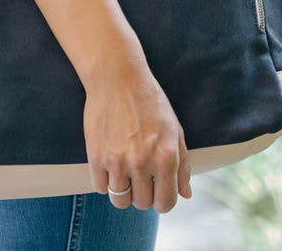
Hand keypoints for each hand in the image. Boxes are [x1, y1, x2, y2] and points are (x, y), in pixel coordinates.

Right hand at [82, 58, 192, 211]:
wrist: (118, 78)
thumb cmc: (150, 102)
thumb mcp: (175, 131)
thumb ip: (182, 165)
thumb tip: (185, 194)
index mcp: (166, 158)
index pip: (166, 203)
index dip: (162, 200)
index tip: (157, 191)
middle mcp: (142, 163)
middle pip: (142, 204)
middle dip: (142, 194)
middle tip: (139, 176)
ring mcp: (117, 161)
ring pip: (120, 200)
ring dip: (123, 192)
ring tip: (123, 174)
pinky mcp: (96, 156)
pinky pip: (100, 187)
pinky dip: (105, 181)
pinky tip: (109, 165)